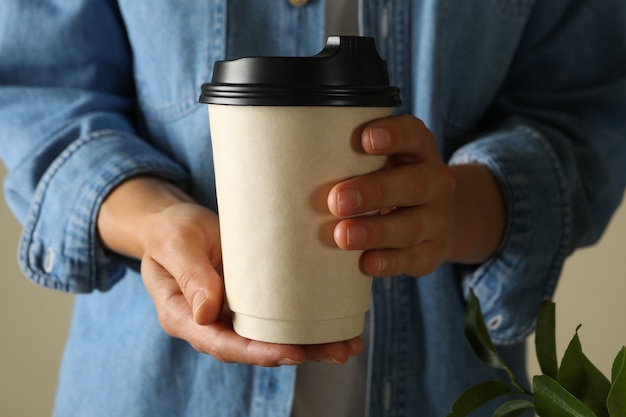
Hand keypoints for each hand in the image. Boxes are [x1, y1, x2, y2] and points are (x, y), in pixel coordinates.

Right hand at [99, 177, 361, 365]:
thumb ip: (189, 275)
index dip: (258, 353)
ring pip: (272, 337)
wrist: (174, 222)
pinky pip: (278, 315)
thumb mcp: (176, 244)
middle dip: (298, 352)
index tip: (293, 352)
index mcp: (186, 318)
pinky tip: (336, 321)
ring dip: (311, 344)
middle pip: (256, 348)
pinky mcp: (251, 299)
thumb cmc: (170, 231)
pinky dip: (306, 321)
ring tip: (349, 344)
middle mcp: (212, 324)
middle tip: (339, 351)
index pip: (223, 345)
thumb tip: (206, 314)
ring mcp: (232, 313)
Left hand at [327, 115, 505, 276]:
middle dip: (374, 192)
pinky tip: (366, 263)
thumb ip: (352, 158)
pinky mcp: (431, 251)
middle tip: (337, 200)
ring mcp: (437, 219)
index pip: (414, 135)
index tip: (365, 139)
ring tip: (343, 236)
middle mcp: (435, 183)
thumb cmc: (390, 181)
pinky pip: (412, 258)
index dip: (393, 135)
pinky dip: (388, 262)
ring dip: (375, 232)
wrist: (435, 220)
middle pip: (413, 184)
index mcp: (420, 151)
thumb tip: (295, 161)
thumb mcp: (383, 162)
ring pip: (411, 226)